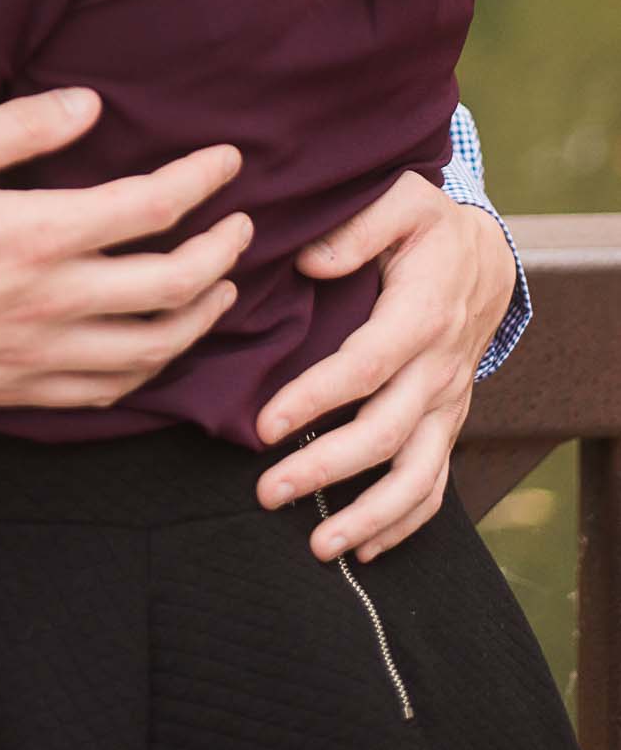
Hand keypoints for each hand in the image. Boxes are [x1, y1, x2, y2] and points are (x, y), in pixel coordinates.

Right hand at [0, 88, 251, 408]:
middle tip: (243, 222)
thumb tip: (91, 107)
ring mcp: (39, 356)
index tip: (228, 160)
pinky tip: (162, 344)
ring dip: (204, 314)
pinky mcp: (20, 392)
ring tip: (222, 283)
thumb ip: (15, 129)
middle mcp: (50, 303)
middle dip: (223, 249)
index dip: (200, 181)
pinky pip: (111, 391)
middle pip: (173, 283)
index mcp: (32, 236)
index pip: (149, 208)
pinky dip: (154, 368)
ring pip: (155, 347)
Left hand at [254, 173, 516, 562]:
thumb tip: (310, 262)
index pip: (366, 366)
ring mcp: (447, 402)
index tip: (265, 425)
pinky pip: (435, 483)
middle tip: (267, 493)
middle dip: (326, 469)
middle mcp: (439, 368)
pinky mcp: (448, 421)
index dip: (317, 399)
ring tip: (320, 547)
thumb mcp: (400, 200)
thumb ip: (356, 227)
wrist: (483, 257)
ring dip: (370, 516)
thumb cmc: (427, 226)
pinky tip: (366, 550)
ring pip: (418, 473)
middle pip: (387, 433)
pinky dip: (404, 523)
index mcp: (420, 314)